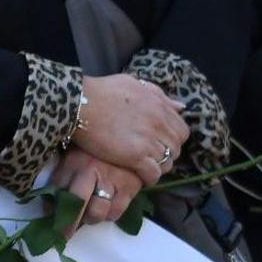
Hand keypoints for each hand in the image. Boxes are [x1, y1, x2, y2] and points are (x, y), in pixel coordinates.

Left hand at [47, 151, 154, 238]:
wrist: (129, 139)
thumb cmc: (95, 152)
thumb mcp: (73, 158)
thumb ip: (61, 181)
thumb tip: (51, 209)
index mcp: (76, 162)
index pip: (60, 191)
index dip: (56, 212)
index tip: (53, 227)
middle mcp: (94, 171)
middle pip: (80, 205)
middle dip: (71, 224)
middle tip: (67, 231)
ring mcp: (114, 179)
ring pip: (99, 213)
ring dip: (91, 218)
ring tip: (89, 213)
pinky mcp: (131, 187)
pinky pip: (116, 212)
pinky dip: (109, 215)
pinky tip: (106, 208)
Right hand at [71, 73, 188, 177]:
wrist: (79, 103)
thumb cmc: (101, 91)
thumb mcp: (133, 84)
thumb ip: (158, 94)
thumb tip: (180, 106)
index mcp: (160, 106)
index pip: (182, 130)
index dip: (172, 139)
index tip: (160, 142)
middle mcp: (159, 124)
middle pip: (176, 148)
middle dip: (167, 154)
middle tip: (151, 157)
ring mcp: (148, 140)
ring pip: (167, 162)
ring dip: (158, 167)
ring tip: (144, 167)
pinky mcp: (135, 156)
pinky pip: (153, 173)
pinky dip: (149, 178)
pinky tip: (140, 177)